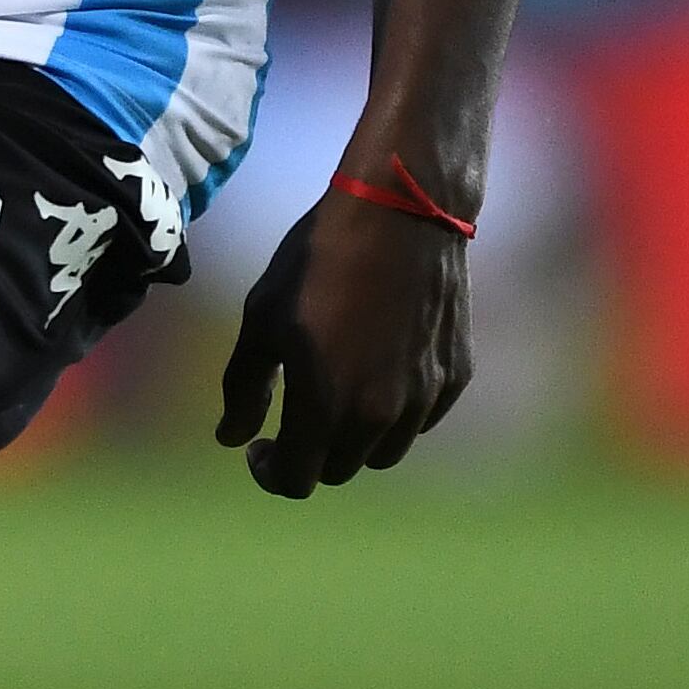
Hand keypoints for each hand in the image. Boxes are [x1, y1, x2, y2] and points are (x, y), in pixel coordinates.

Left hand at [215, 189, 472, 498]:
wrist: (403, 208)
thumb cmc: (320, 257)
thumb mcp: (263, 316)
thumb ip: (243, 387)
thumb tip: (231, 438)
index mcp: (325, 405)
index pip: (297, 480)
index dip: (271, 471)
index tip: (260, 445)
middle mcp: (380, 416)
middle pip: (340, 470)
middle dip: (312, 452)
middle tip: (297, 414)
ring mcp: (424, 398)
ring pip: (385, 451)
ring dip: (356, 437)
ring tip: (341, 390)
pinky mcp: (456, 375)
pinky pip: (422, 418)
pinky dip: (398, 411)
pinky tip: (382, 367)